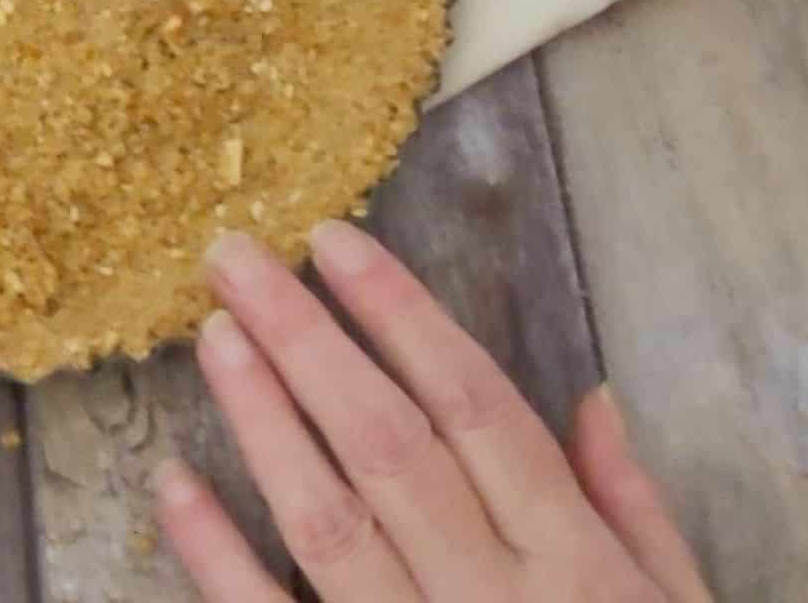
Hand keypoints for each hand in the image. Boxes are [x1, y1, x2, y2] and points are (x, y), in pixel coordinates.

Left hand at [157, 224, 711, 600]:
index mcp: (574, 562)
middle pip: (386, 442)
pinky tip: (172, 485)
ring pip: (329, 520)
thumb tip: (592, 396)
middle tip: (230, 256)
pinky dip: (217, 558)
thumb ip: (635, 508)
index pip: (474, 407)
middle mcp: (493, 594)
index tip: (332, 241)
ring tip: (210, 336)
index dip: (400, 315)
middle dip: (304, 338)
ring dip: (262, 422)